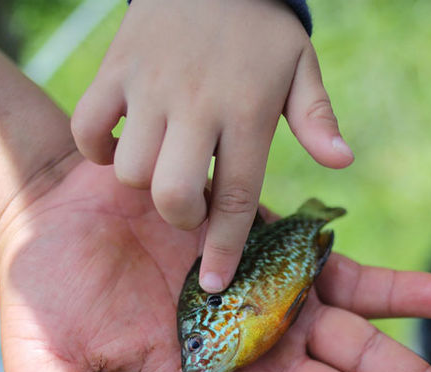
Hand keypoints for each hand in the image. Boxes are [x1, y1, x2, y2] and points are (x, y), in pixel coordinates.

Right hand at [72, 0, 353, 294]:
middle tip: (190, 203)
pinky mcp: (114, 70)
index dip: (226, 248)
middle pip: (174, 195)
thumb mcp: (299, 66)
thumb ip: (317, 118)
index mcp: (247, 112)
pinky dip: (97, 147)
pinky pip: (88, 128)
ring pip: (130, 169)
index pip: (236, 197)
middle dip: (180, 217)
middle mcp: (196, 104)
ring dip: (143, 183)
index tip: (216, 285)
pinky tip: (119, 144)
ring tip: (162, 167)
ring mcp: (150, 87)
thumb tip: (342, 163)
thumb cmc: (259, 27)